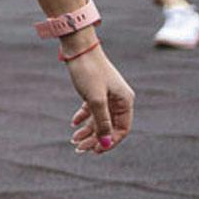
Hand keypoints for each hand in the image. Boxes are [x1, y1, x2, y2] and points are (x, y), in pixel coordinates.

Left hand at [62, 39, 134, 153]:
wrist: (78, 48)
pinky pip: (92, 109)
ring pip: (99, 119)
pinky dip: (83, 117)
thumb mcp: (95, 100)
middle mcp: (119, 99)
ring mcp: (107, 94)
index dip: (109, 142)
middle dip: (95, 138)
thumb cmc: (89, 72)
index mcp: (125, 101)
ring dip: (88, 130)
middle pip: (109, 126)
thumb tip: (105, 144)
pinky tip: (74, 123)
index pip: (122, 129)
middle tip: (79, 148)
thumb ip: (101, 122)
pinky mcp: (95, 90)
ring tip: (73, 139)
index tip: (94, 151)